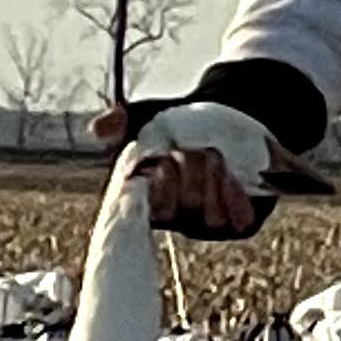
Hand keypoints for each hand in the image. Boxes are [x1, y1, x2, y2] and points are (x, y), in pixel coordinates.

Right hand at [93, 101, 272, 238]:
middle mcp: (177, 219)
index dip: (155, 187)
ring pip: (208, 217)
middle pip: (179, 209)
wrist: (226, 117)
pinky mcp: (240, 223)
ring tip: (211, 153)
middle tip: (187, 151)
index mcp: (148, 201)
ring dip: (210, 182)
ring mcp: (208, 224)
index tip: (161, 159)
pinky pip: (239, 222)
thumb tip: (100, 128)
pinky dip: (234, 198)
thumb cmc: (177, 125)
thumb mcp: (146, 117)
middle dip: (184, 175)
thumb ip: (121, 122)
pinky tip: (232, 176)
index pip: (145, 211)